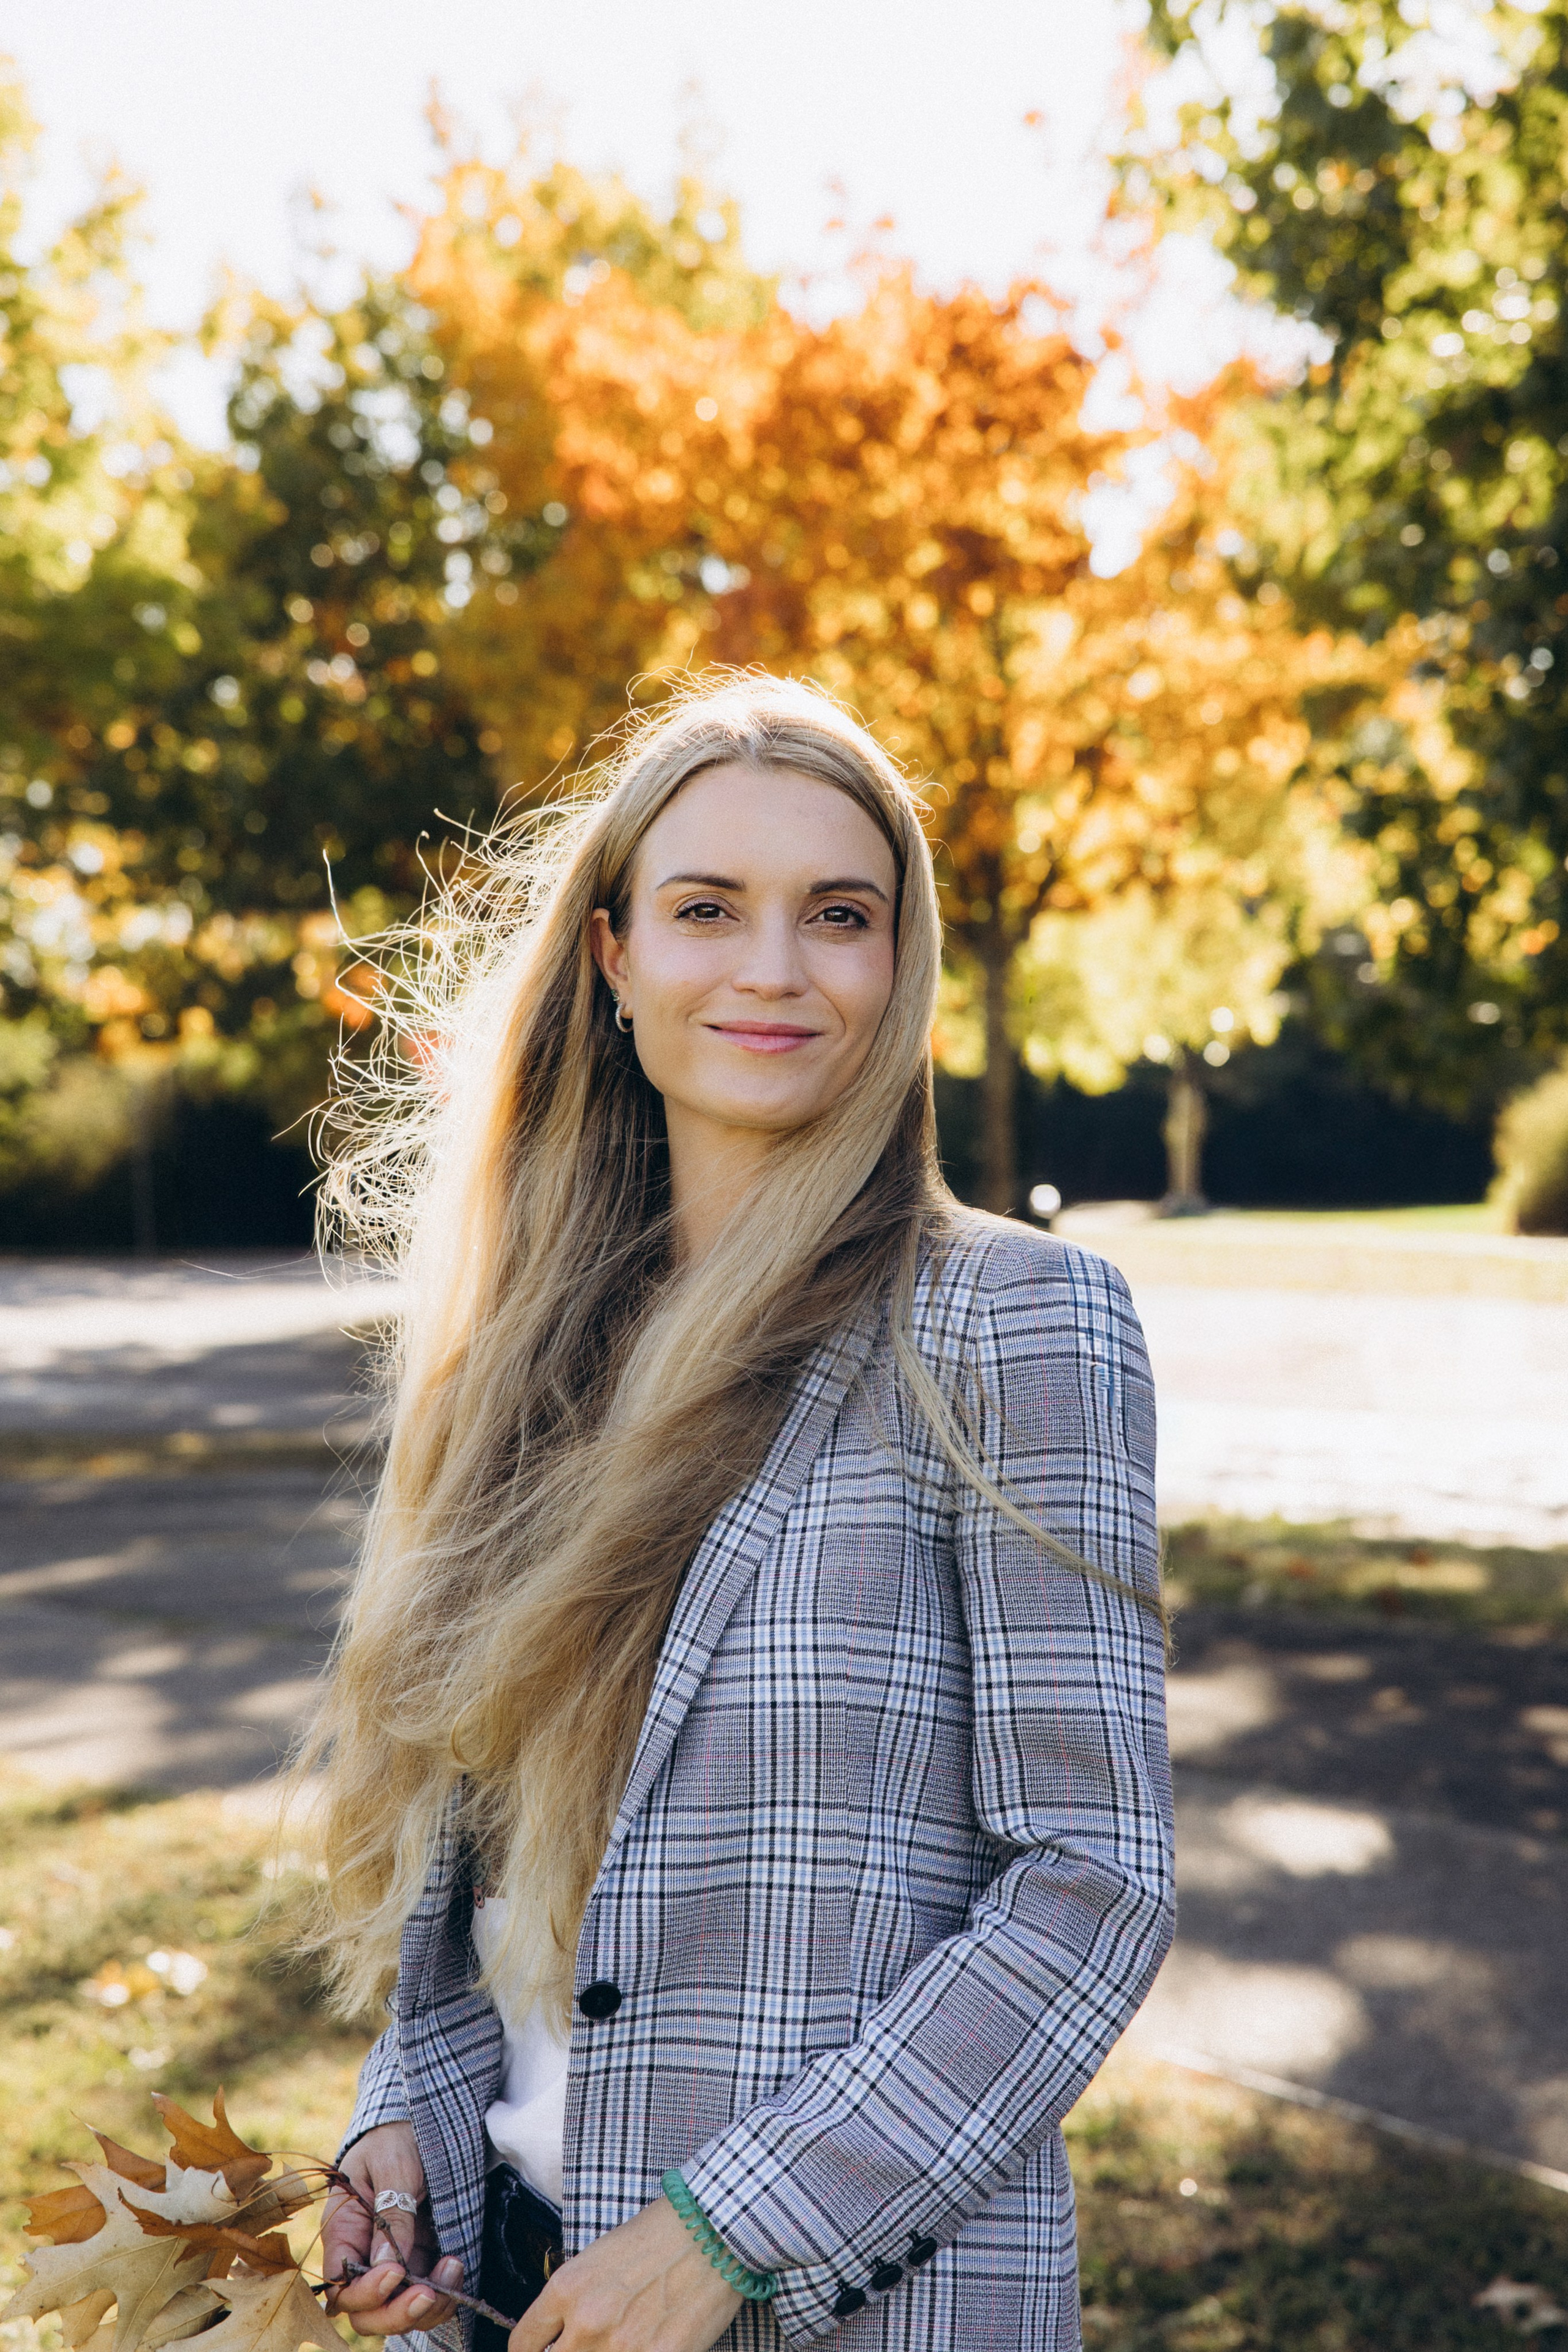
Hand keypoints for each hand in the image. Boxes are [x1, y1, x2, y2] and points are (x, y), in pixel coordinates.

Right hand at [322, 2120, 461, 2334]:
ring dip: (426, 2308)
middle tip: (427, 2293)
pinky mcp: (419, 2263)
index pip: (341, 2286)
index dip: (365, 2292)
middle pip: (365, 2313)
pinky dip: (443, 2295)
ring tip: (453, 2268)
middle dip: (395, 2314)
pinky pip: (425, 2297)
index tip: (395, 2272)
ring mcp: (393, 2264)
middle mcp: (363, 2257)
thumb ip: (391, 2213)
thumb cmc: (395, 2137)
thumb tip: (387, 2265)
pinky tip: (456, 2265)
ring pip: (397, 2313)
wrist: (419, 2123)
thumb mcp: (392, 2166)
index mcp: (343, 2232)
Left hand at [508, 2195, 742, 2351]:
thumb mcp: (599, 2259)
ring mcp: (620, 2346)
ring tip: (617, 2343)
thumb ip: (574, 2301)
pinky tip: (645, 2347)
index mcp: (566, 2289)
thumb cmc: (658, 2237)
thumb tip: (562, 2338)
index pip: (523, 2344)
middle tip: (586, 2346)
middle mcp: (586, 2322)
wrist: (711, 2230)